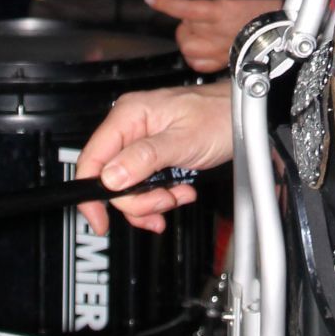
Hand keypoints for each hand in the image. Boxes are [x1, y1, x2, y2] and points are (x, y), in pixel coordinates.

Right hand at [73, 83, 232, 233]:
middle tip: (164, 200)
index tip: (99, 219)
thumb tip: (111, 177)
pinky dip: (161, 197)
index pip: (92, 159)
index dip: (90, 193)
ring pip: (129, 187)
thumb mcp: (182, 141)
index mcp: (129, 116)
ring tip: (178, 194)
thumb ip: (145, 158)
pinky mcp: (154, 156)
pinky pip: (144, 186)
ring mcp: (141, 143)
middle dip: (138, 200)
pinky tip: (179, 192)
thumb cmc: (220, 116)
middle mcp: (130, 128)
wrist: (243, 116)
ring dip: (153, 201)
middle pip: (111, 180)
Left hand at [144, 0, 281, 73]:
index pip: (183, 7)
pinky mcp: (225, 62)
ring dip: (186, 37)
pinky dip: (194, 55)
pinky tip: (201, 45)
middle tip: (195, 12)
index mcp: (220, 9)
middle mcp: (218, 32)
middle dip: (183, 19)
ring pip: (187, 48)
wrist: (288, 22)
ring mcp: (221, 50)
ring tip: (197, 29)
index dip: (164, 3)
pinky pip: (198, 64)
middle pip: (183, 28)